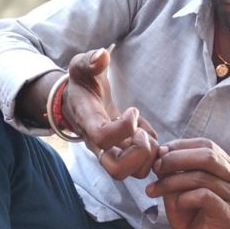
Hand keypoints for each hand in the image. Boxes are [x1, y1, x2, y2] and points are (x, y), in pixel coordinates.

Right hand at [63, 48, 158, 178]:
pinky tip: (144, 129)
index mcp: (88, 123)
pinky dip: (152, 149)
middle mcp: (98, 145)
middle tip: (142, 131)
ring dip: (149, 152)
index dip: (124, 126)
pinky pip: (144, 164)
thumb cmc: (81, 83)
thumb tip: (101, 55)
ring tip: (144, 129)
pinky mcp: (123, 154)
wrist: (77, 101)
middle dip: (140, 152)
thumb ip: (89, 60)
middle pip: (118, 170)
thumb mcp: (81, 67)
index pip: (103, 138)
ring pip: (135, 173)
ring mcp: (112, 152)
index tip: (132, 109)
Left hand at [146, 138, 229, 228]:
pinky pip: (205, 196)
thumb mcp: (178, 188)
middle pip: (207, 156)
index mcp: (226, 167)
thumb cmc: (191, 216)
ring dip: (173, 181)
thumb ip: (173, 170)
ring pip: (202, 177)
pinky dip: (185, 198)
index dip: (180, 146)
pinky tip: (176, 205)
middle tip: (156, 168)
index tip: (158, 154)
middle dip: (176, 159)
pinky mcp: (228, 216)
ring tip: (155, 189)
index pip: (206, 145)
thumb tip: (161, 151)